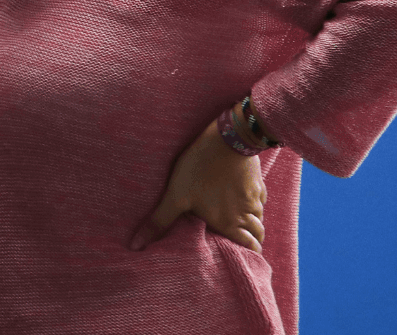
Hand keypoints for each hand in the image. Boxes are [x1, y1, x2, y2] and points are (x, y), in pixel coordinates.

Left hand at [129, 114, 266, 252]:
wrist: (227, 138)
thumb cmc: (200, 169)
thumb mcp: (176, 196)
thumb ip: (159, 222)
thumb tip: (136, 245)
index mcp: (230, 224)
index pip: (250, 249)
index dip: (247, 256)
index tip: (239, 259)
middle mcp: (247, 214)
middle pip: (258, 236)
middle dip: (252, 242)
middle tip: (239, 243)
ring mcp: (255, 197)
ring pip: (260, 218)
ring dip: (253, 224)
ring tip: (240, 224)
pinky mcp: (257, 181)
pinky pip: (260, 200)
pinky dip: (255, 205)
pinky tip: (243, 200)